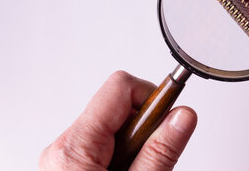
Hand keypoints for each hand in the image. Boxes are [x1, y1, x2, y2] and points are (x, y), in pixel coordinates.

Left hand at [40, 71, 197, 169]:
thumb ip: (159, 152)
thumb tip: (183, 116)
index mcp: (76, 145)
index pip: (120, 86)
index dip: (152, 96)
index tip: (172, 115)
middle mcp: (65, 145)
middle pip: (119, 104)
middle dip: (146, 124)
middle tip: (156, 155)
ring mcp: (66, 155)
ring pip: (115, 124)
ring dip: (136, 141)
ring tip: (139, 168)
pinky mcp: (70, 164)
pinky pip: (105, 141)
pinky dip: (124, 151)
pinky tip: (129, 170)